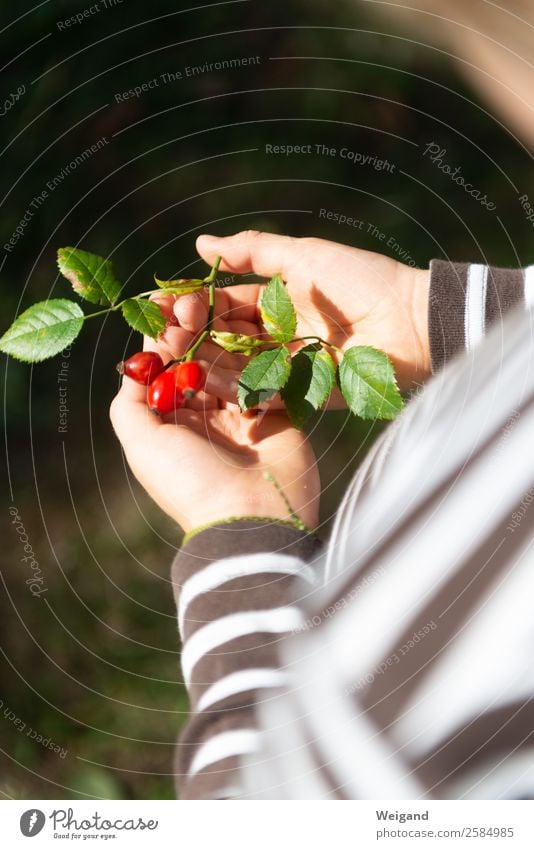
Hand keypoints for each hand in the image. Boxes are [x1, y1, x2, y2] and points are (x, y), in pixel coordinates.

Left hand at [109, 297, 319, 533]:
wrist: (253, 516)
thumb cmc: (190, 482)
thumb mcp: (142, 446)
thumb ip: (129, 405)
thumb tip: (133, 367)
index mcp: (173, 427)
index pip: (165, 375)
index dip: (162, 344)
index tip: (161, 311)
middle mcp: (206, 419)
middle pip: (198, 364)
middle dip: (191, 334)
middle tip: (188, 304)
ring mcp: (242, 415)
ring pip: (230, 364)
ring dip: (220, 338)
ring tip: (211, 310)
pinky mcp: (275, 412)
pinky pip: (264, 375)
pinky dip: (254, 353)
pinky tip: (247, 326)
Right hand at [175, 230, 430, 395]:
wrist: (409, 321)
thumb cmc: (360, 280)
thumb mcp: (303, 255)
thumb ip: (252, 252)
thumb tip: (201, 244)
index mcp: (278, 299)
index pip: (224, 302)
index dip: (193, 303)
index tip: (161, 303)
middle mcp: (278, 333)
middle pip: (224, 337)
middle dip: (192, 335)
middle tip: (162, 333)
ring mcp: (288, 365)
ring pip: (236, 366)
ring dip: (205, 361)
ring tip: (174, 356)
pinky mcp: (302, 393)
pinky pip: (261, 393)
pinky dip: (234, 388)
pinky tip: (204, 381)